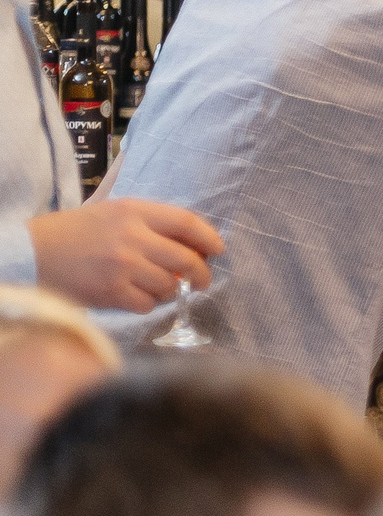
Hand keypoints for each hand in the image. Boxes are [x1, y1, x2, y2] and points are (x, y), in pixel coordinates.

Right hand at [28, 200, 222, 313]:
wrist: (33, 253)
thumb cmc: (77, 233)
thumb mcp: (114, 213)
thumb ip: (151, 223)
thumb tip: (196, 244)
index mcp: (133, 211)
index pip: (187, 222)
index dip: (209, 238)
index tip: (217, 249)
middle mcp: (131, 237)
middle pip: (186, 259)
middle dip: (201, 273)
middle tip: (201, 280)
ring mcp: (123, 266)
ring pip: (170, 285)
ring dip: (170, 290)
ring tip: (158, 287)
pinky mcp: (111, 291)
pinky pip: (148, 304)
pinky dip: (148, 303)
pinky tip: (136, 296)